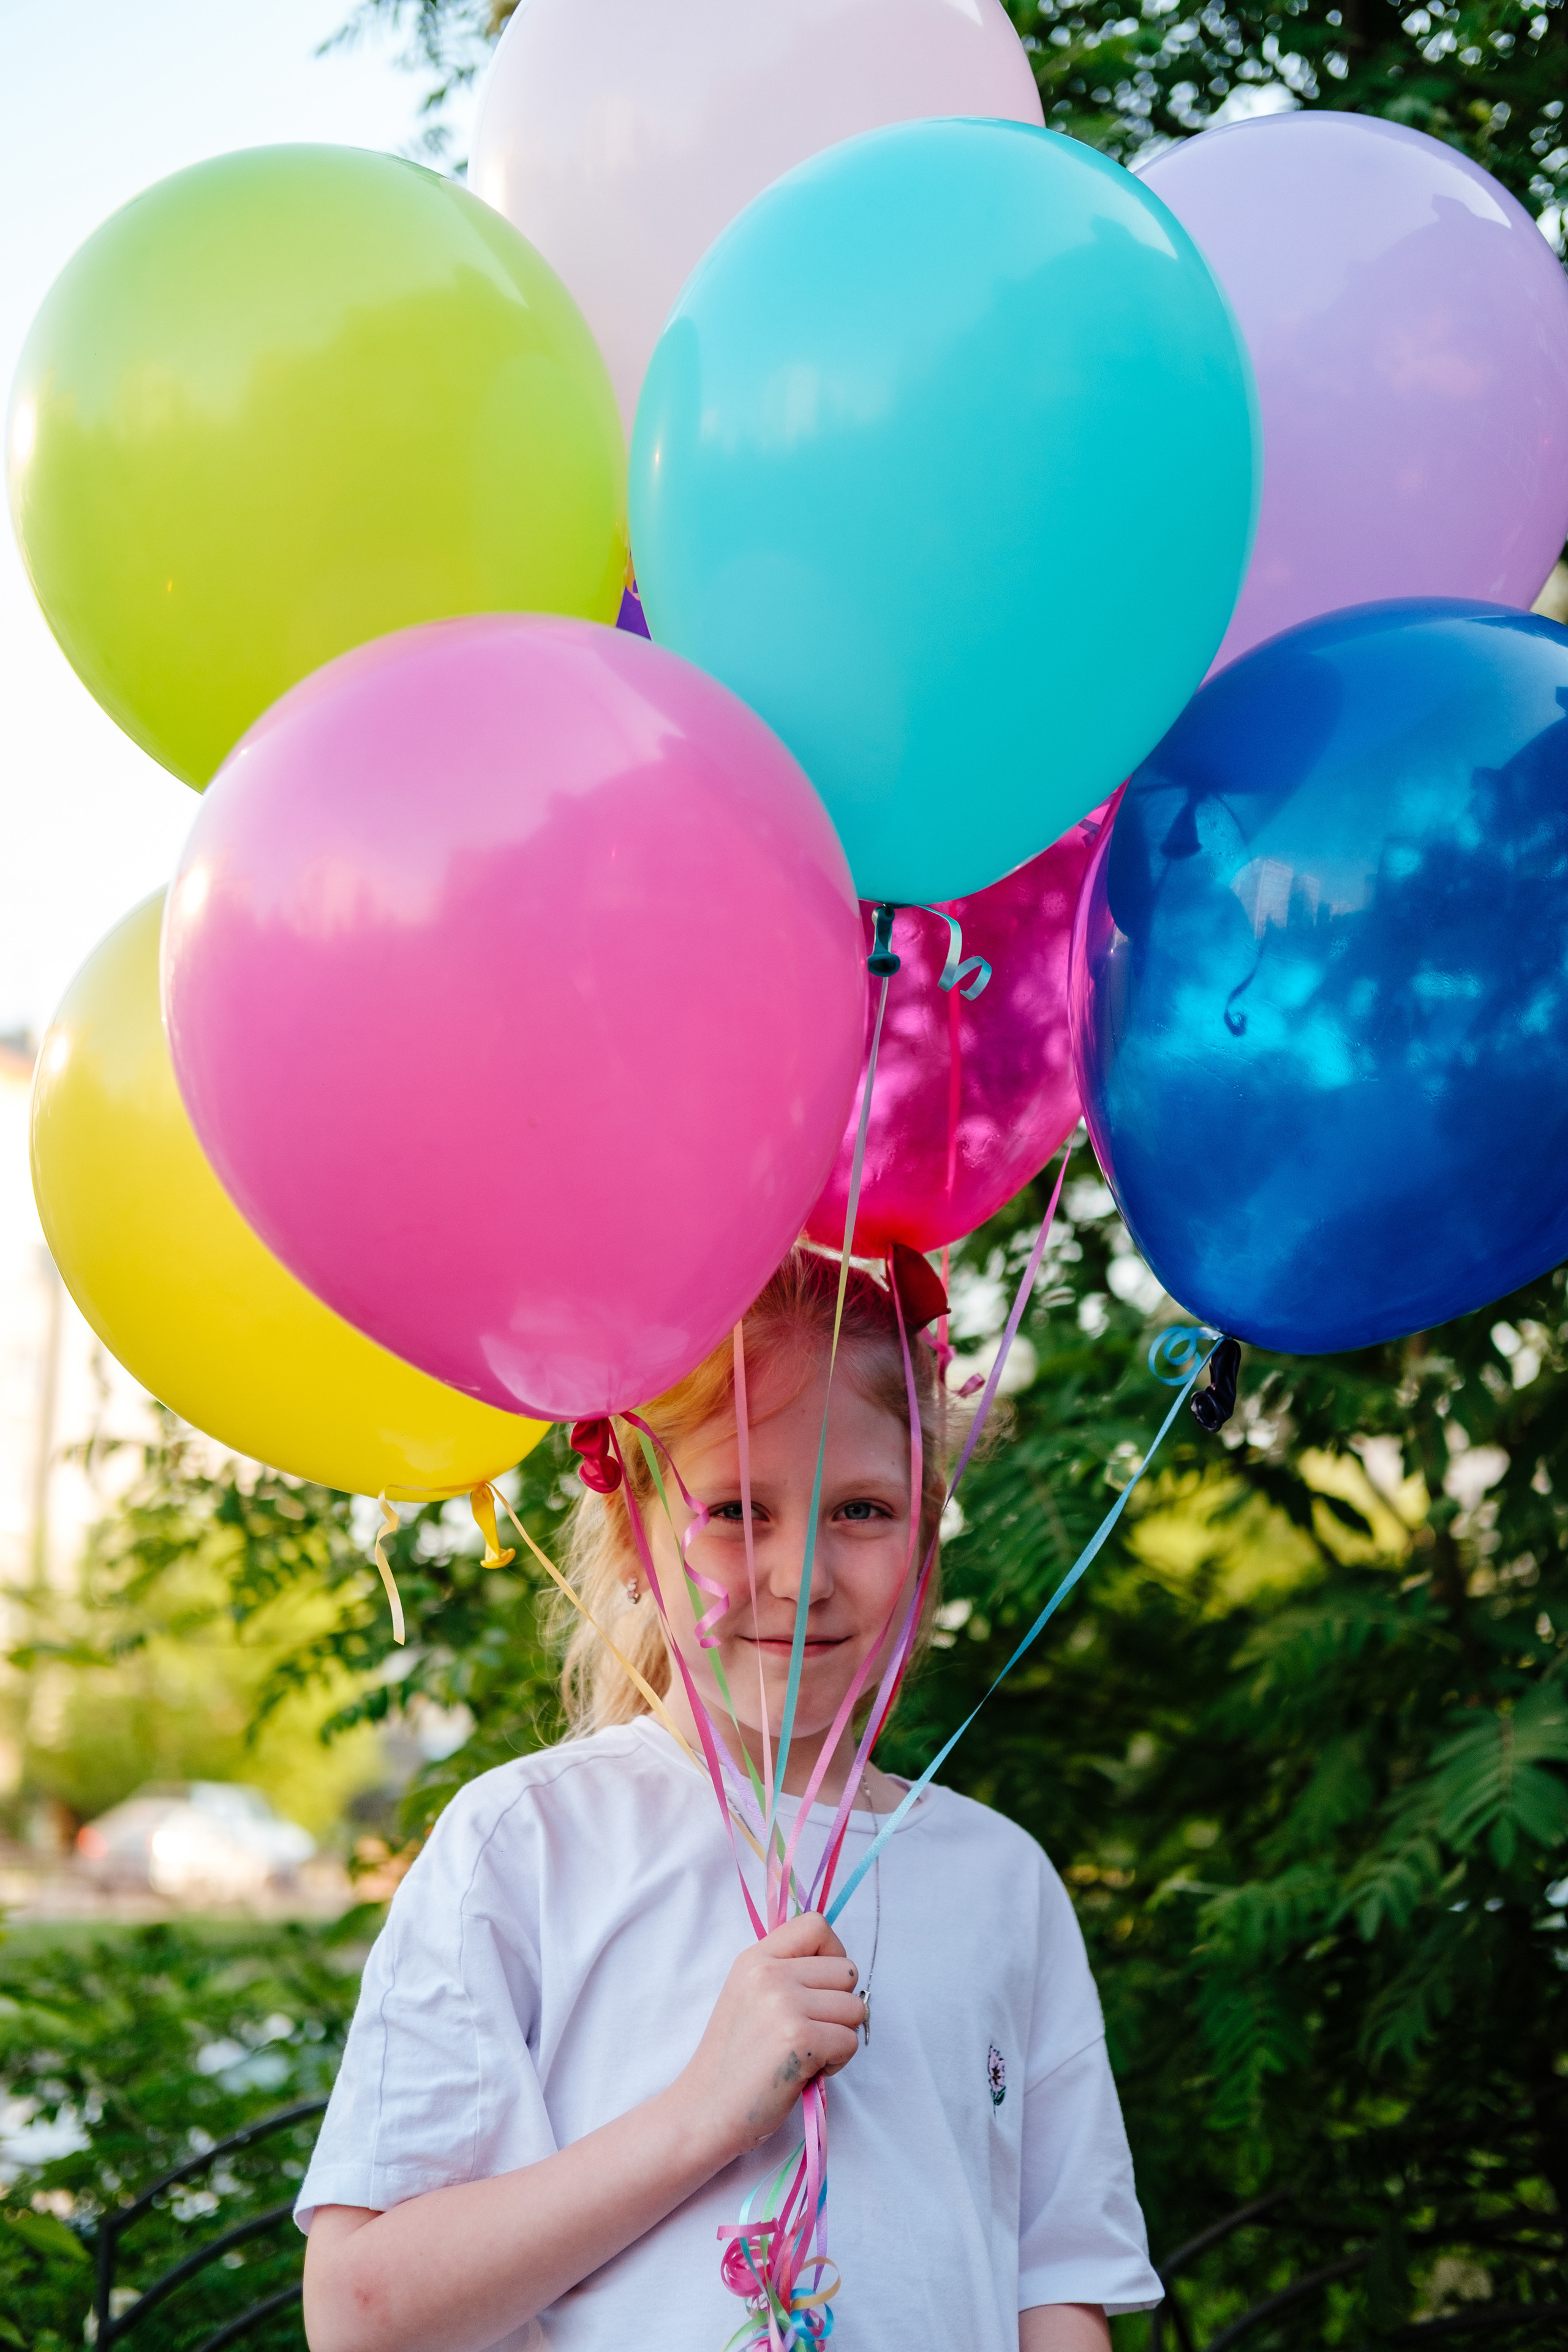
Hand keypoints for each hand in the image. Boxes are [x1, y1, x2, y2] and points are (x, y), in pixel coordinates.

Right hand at [672, 1912, 863, 2162]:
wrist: (704, 2109)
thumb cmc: (734, 2061)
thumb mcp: (749, 1996)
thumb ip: (785, 1973)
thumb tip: (839, 1970)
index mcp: (755, 1958)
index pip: (816, 1925)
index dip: (832, 1955)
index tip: (820, 1988)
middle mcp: (769, 1973)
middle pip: (846, 1971)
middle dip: (840, 2005)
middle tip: (811, 2031)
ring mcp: (784, 2004)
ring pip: (854, 2008)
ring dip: (840, 2035)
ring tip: (808, 2052)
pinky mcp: (799, 2038)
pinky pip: (849, 2041)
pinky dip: (837, 2061)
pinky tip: (807, 2070)